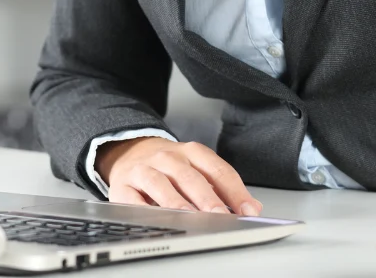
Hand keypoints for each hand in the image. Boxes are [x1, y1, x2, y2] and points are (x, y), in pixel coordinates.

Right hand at [97, 137, 263, 215]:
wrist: (129, 152)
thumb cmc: (170, 167)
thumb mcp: (197, 168)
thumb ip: (223, 187)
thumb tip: (252, 208)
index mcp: (191, 152)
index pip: (217, 169)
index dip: (234, 190)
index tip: (248, 210)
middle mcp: (168, 157)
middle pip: (190, 177)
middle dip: (207, 198)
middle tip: (221, 217)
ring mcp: (144, 169)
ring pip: (161, 184)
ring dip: (177, 203)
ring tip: (191, 220)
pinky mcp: (123, 185)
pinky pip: (132, 198)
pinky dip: (144, 210)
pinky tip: (157, 222)